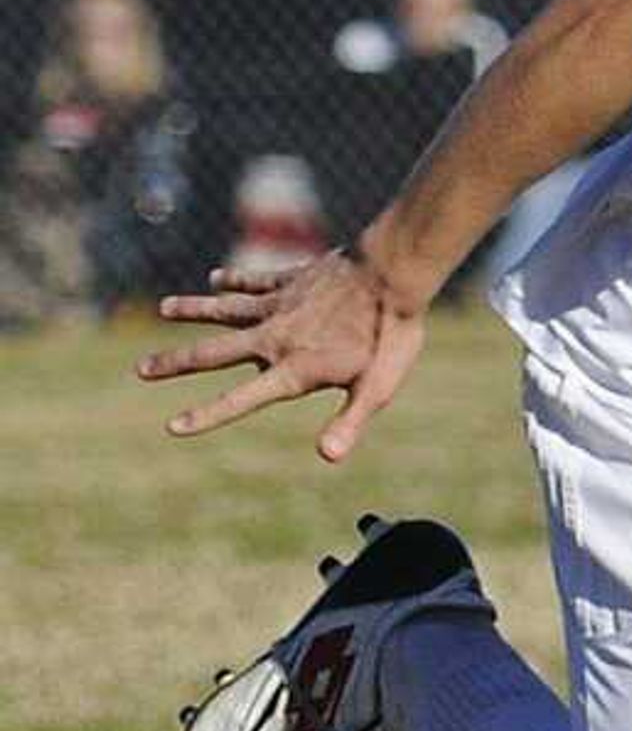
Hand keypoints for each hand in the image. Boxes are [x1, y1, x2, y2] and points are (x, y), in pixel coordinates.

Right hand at [135, 248, 427, 461]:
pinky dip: (233, 280)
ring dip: (193, 310)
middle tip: (141, 369)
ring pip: (224, 309)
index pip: (241, 399)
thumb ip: (349, 422)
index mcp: (293, 369)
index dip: (206, 415)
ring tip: (164, 309)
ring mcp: (278, 305)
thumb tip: (327, 456)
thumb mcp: (377, 388)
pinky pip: (253, 281)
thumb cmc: (390, 337)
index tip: (172, 426)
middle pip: (214, 353)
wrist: (393, 274)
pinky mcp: (290, 279)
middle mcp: (274, 338)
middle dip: (175, 362)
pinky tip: (215, 279)